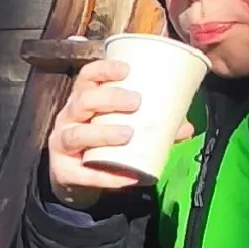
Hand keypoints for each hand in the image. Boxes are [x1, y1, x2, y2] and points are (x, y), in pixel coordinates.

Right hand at [47, 55, 174, 201]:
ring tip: (127, 134)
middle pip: (83, 101)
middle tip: (136, 102)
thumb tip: (186, 127)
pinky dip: (106, 176)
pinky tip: (127, 177)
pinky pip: (84, 173)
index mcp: (83, 100)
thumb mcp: (118, 124)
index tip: (126, 70)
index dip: (103, 70)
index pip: (87, 77)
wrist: (73, 175)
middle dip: (109, 98)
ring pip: (77, 135)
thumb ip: (151, 124)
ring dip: (102, 133)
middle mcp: (69, 118)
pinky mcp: (64, 170)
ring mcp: (62, 144)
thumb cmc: (99, 140)